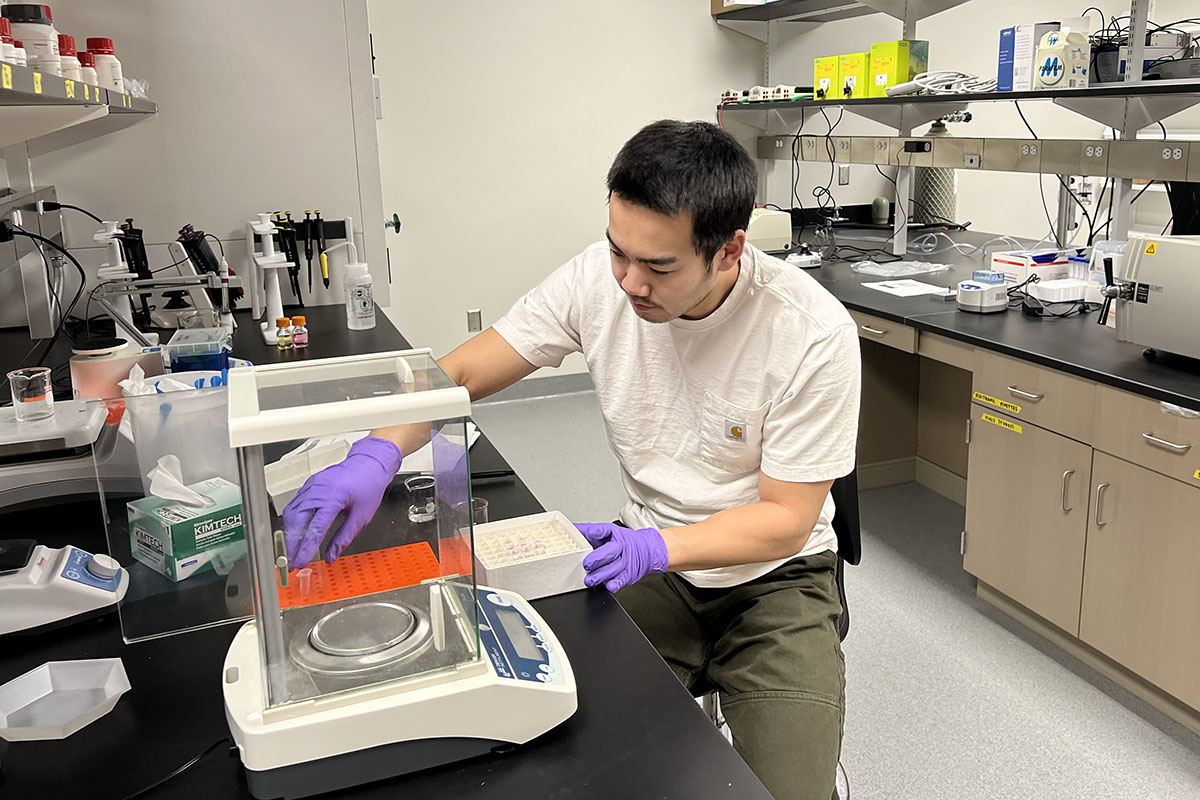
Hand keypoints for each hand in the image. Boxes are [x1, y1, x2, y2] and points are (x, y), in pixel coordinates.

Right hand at [282, 436, 402, 567]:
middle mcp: (319, 490)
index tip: (300, 562)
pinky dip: (291, 521)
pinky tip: (292, 533)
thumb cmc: (369, 485)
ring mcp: (311, 486)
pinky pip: (294, 505)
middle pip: (297, 521)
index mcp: (334, 497)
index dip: (305, 548)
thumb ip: (344, 537)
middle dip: (290, 544)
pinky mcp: (309, 485)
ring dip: (289, 534)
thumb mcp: (362, 516)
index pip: (315, 528)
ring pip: (291, 513)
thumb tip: (332, 555)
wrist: (369, 463)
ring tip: (290, 552)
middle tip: (290, 562)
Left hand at [573, 522, 668, 591]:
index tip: (588, 534)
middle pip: (610, 552)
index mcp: (614, 535)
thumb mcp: (608, 532)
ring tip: (589, 580)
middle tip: (586, 564)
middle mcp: (621, 548)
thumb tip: (571, 528)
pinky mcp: (628, 575)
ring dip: (600, 575)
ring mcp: (625, 562)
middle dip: (597, 558)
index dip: (595, 532)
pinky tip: (609, 586)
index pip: (604, 530)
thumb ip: (589, 531)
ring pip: (613, 569)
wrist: (646, 550)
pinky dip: (615, 584)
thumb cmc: (623, 542)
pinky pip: (621, 580)